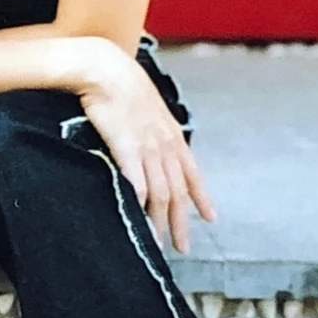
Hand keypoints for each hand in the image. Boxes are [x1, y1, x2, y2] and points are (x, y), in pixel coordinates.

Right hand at [78, 50, 215, 254]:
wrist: (108, 70)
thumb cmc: (123, 85)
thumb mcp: (148, 108)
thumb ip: (154, 129)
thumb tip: (152, 142)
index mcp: (172, 136)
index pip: (193, 173)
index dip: (201, 198)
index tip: (210, 218)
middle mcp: (165, 146)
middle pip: (178, 192)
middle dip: (181, 222)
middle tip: (182, 247)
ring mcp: (147, 149)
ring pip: (161, 194)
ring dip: (161, 221)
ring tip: (159, 242)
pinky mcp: (126, 150)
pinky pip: (137, 184)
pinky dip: (141, 204)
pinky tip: (139, 219)